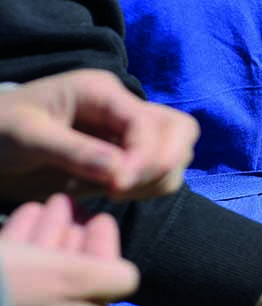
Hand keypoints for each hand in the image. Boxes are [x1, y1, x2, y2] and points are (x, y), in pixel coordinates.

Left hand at [0, 69, 198, 201]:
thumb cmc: (2, 129)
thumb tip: (120, 173)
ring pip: (178, 153)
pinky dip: (152, 187)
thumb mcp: (27, 137)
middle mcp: (125, 107)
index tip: (117, 187)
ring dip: (158, 179)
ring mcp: (131, 130)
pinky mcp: (131, 154)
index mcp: (102, 92)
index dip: (143, 157)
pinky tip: (117, 193)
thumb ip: (74, 152)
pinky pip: (162, 171)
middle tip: (124, 188)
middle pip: (180, 131)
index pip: (149, 123)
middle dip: (163, 164)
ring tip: (115, 192)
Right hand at [0, 195, 139, 305]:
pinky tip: (27, 211)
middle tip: (68, 202)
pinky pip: (19, 268)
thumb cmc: (21, 284)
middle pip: (75, 271)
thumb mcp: (80, 278)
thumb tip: (125, 275)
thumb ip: (116, 276)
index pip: (107, 279)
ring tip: (48, 203)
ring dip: (50, 231)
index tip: (100, 216)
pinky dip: (25, 238)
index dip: (104, 243)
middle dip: (73, 233)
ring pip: (46, 266)